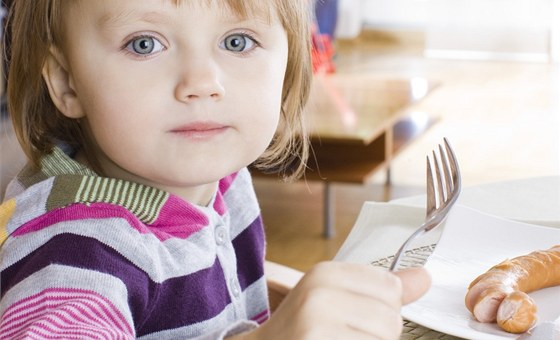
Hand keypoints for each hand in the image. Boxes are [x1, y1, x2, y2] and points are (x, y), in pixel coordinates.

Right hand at [233, 261, 429, 339]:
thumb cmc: (301, 328)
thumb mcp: (335, 297)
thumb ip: (381, 288)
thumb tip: (424, 277)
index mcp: (324, 273)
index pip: (389, 287)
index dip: (379, 307)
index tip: (353, 314)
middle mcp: (320, 294)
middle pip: (390, 318)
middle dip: (375, 333)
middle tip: (343, 334)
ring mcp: (318, 324)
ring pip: (384, 339)